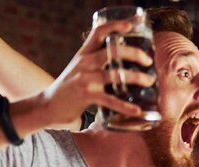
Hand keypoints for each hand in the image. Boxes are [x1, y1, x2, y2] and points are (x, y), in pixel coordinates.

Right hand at [39, 20, 155, 127]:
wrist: (49, 106)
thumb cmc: (71, 87)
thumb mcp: (82, 69)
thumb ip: (99, 64)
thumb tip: (126, 63)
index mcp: (84, 53)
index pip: (99, 32)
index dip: (116, 25)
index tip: (132, 24)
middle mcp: (84, 63)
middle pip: (111, 51)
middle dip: (133, 53)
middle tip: (148, 60)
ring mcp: (85, 79)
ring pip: (114, 74)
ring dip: (135, 77)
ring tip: (149, 81)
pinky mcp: (86, 96)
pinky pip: (110, 100)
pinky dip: (125, 106)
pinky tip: (137, 110)